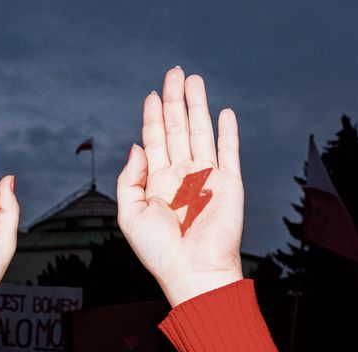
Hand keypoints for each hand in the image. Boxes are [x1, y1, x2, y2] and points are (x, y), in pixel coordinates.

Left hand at [117, 68, 243, 305]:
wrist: (192, 272)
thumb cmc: (159, 251)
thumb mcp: (129, 214)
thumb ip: (129, 178)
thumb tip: (136, 146)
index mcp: (158, 182)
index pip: (154, 140)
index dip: (151, 117)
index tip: (151, 94)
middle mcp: (181, 176)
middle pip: (176, 129)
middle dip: (174, 100)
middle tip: (174, 73)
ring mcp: (206, 178)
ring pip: (200, 132)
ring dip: (198, 106)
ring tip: (194, 80)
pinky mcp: (229, 184)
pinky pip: (228, 151)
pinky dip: (227, 132)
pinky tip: (223, 113)